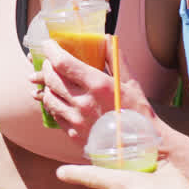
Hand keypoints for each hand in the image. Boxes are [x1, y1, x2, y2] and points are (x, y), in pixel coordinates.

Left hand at [37, 38, 153, 142]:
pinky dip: (52, 103)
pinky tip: (58, 99)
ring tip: (52, 80)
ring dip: (47, 85)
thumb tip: (106, 38)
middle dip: (46, 66)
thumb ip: (115, 58)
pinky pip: (54, 115)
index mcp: (98, 85)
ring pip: (48, 97)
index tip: (49, 43)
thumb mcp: (130, 83)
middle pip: (51, 78)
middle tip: (49, 61)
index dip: (51, 50)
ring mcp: (76, 120)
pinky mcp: (73, 135)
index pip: (63, 63)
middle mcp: (84, 102)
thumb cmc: (138, 113)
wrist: (141, 150)